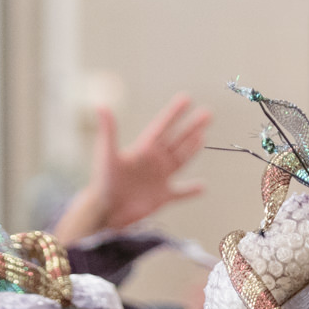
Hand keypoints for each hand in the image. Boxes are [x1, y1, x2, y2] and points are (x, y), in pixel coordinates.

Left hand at [51, 93, 211, 243]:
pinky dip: (191, 191)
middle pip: (177, 140)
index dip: (175, 113)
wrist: (106, 210)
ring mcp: (159, 178)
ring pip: (181, 160)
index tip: (187, 98)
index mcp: (144, 149)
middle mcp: (153, 161)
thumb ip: (109, 130)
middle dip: (192, 127)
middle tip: (207, 113)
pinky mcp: (162, 197)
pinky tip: (203, 187)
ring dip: (192, 148)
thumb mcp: (107, 153)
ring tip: (203, 136)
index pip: (163, 126)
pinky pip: (180, 193)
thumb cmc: (104, 181)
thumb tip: (101, 105)